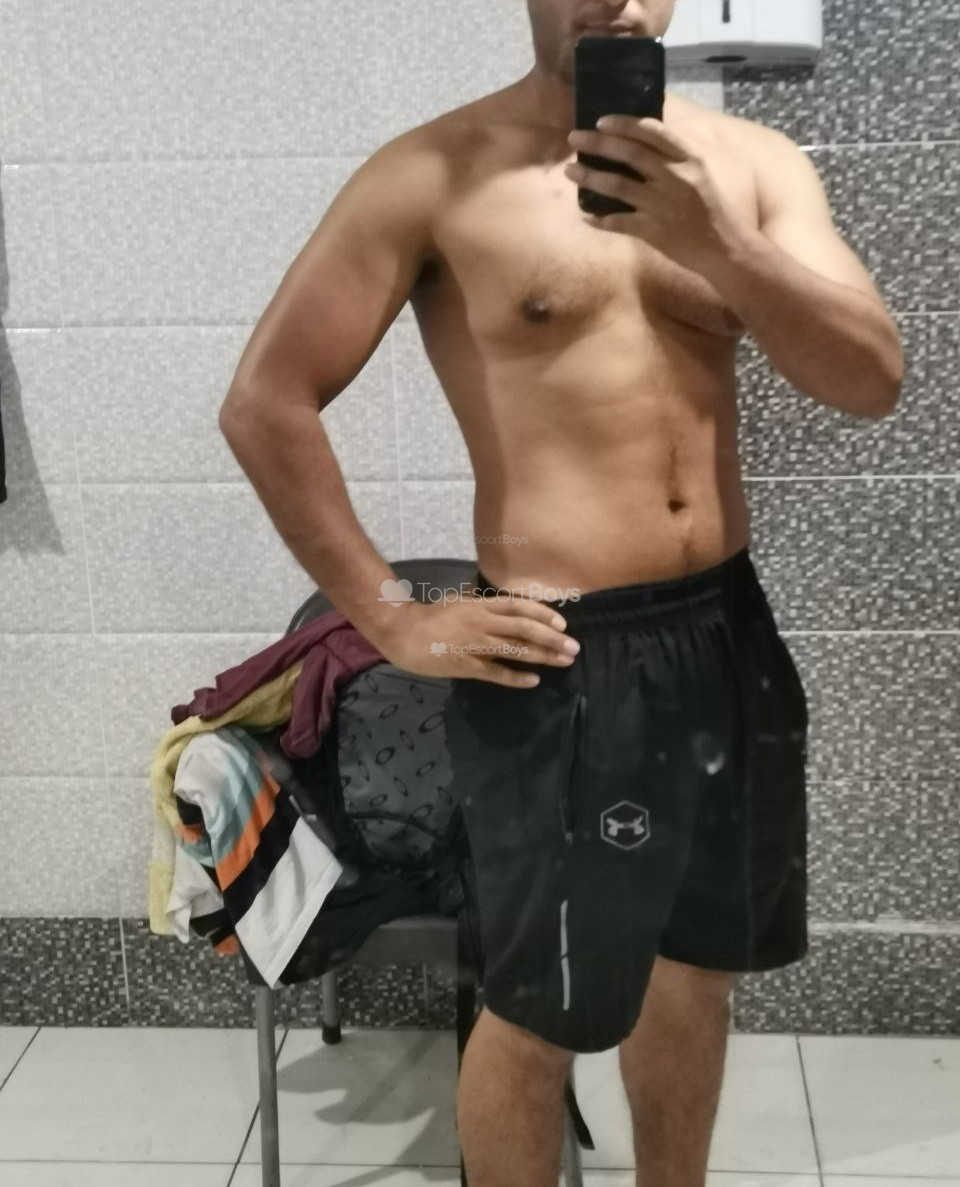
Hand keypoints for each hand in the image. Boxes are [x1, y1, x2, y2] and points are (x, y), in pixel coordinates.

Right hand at [373, 592, 580, 687]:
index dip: (543, 614)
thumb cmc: (430, 615)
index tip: (562, 623)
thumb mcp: (459, 601)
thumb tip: (504, 607)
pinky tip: (534, 681)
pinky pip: (496, 673)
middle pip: (524, 628)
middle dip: (552, 638)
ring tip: (564, 661)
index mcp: (481, 605)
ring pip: (516, 649)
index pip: (519, 606)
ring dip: (543, 656)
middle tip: (574, 647)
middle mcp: (482, 623)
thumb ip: (482, 604)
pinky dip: (516, 677)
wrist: (402, 632)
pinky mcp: (466, 666)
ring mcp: (475, 644)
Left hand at [565, 116, 747, 273]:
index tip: (601, 121)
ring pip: (617, 184)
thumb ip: (675, 158)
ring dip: (590, 176)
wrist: (725, 247)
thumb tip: (641, 144)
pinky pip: (618, 221)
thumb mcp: (700, 173)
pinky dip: (599, 218)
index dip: (623, 124)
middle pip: (629, 153)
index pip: (651, 131)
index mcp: (688, 158)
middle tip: (574, 138)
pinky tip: (585, 215)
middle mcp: (674, 176)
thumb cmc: (712, 209)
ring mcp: (662, 204)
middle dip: (597, 143)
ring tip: (570, 171)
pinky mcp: (653, 230)